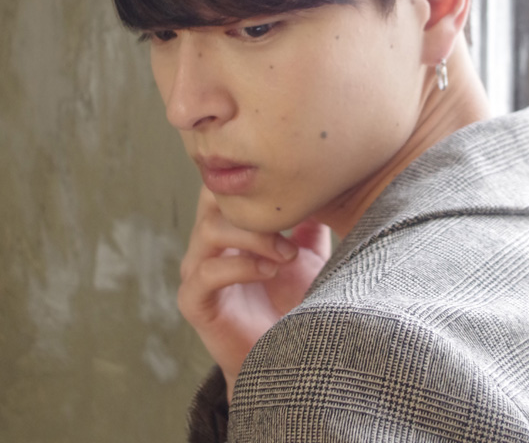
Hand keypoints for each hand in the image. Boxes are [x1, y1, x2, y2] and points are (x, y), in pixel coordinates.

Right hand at [178, 188, 330, 400]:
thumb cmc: (295, 303)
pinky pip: (206, 272)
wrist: (287, 363)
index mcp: (230, 226)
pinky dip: (240, 266)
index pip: (226, 184)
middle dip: (253, 205)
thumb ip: (310, 221)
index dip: (253, 179)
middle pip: (213, 198)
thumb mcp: (309, 253)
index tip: (294, 189)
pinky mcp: (193, 301)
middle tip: (290, 223)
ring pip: (211, 229)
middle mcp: (208, 243)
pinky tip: (270, 271)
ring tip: (286, 255)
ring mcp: (197, 270)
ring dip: (254, 237)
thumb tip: (322, 187)